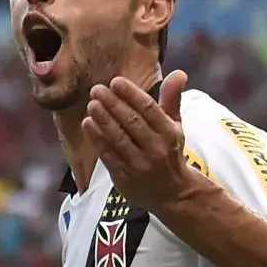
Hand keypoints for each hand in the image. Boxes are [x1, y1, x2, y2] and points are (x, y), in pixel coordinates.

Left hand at [82, 70, 190, 209]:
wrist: (173, 194)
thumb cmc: (169, 152)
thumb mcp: (175, 126)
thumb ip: (172, 99)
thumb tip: (178, 73)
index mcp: (169, 133)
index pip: (149, 109)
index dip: (132, 94)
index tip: (116, 81)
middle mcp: (155, 148)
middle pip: (132, 122)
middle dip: (113, 104)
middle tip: (97, 89)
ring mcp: (139, 164)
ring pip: (119, 138)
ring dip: (103, 120)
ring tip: (91, 104)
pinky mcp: (125, 177)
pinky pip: (109, 155)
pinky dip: (97, 139)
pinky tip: (88, 124)